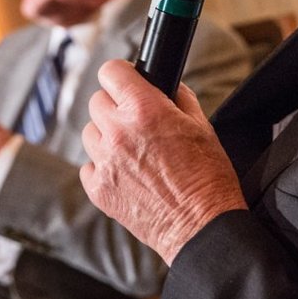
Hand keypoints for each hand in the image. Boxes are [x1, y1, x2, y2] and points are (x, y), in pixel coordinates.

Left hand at [81, 61, 245, 264]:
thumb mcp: (203, 126)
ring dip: (106, 136)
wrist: (202, 227)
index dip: (120, 74)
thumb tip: (166, 84)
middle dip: (115, 106)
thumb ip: (179, 97)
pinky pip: (89, 166)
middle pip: (96, 101)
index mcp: (145, 111)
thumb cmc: (208, 179)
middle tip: (135, 120)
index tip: (125, 82)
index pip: (110, 71)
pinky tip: (126, 173)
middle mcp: (119, 133)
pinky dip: (103, 167)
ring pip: (89, 132)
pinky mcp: (98, 190)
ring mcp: (105, 163)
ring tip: (131, 150)